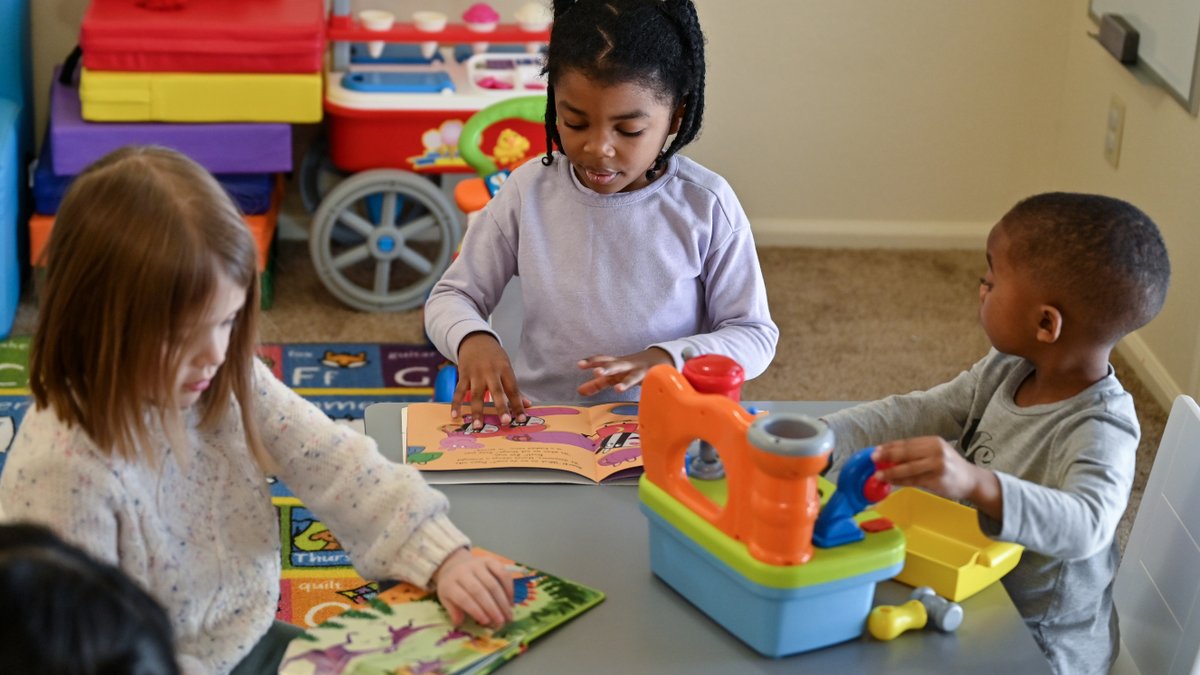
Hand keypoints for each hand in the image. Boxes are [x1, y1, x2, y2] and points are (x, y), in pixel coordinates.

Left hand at [433, 548, 513, 627]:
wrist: (455, 564)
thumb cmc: (453, 586)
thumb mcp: (446, 599)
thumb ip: (453, 612)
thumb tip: (460, 624)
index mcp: (449, 583)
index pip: (463, 598)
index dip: (475, 610)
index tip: (486, 622)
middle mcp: (463, 571)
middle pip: (479, 591)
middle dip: (492, 608)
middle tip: (501, 622)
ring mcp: (477, 564)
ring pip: (492, 583)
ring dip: (502, 601)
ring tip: (508, 615)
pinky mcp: (489, 560)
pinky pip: (502, 572)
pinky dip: (509, 587)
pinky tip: (511, 601)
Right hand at [454, 333, 528, 428]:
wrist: (475, 339)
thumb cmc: (494, 357)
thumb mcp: (506, 367)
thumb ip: (513, 387)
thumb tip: (527, 404)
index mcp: (504, 369)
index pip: (513, 389)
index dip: (518, 404)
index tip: (521, 419)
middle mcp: (491, 371)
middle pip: (497, 391)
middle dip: (501, 407)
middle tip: (505, 422)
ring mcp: (476, 373)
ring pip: (476, 394)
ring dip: (477, 411)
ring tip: (478, 426)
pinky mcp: (463, 375)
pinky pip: (459, 391)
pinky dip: (456, 403)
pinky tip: (454, 415)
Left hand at [576, 348, 672, 396]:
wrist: (658, 358)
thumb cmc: (630, 369)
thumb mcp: (613, 376)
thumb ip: (597, 384)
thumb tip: (579, 391)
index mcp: (616, 365)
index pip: (602, 360)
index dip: (591, 362)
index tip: (579, 364)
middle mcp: (626, 366)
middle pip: (615, 366)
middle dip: (606, 369)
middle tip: (596, 372)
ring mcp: (640, 373)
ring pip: (632, 377)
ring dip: (625, 382)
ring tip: (618, 389)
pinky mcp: (652, 379)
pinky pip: (648, 384)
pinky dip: (648, 387)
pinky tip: (646, 391)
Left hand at [871, 436, 998, 510]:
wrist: (971, 480)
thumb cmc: (949, 466)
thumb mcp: (936, 453)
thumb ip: (916, 453)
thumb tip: (888, 456)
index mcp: (934, 441)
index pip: (907, 443)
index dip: (890, 446)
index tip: (876, 450)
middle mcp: (936, 451)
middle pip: (906, 453)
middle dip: (887, 456)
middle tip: (873, 459)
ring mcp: (938, 466)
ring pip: (908, 468)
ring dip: (891, 472)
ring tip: (878, 475)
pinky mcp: (938, 480)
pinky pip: (914, 480)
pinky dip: (901, 481)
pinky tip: (892, 482)